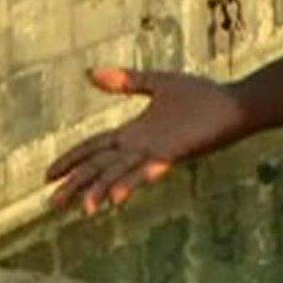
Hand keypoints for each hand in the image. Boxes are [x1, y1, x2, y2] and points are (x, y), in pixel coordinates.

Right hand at [44, 67, 246, 214]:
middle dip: (77, 184)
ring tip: (84, 209)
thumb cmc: (201, 96)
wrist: (234, 105)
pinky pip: (149, 170)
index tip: (48, 176)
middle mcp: (140, 147)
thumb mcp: (158, 83)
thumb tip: (90, 73)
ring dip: (101, 190)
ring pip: (120, 174)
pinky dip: (132, 182)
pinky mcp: (174, 154)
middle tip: (52, 204)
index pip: (94, 149)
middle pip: (100, 167)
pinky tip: (116, 197)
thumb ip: (126, 81)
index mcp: (133, 133)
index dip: (71, 160)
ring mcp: (156, 152)